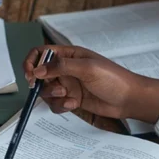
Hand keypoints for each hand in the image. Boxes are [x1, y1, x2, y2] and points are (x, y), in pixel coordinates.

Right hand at [23, 45, 158, 122]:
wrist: (129, 99)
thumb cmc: (113, 78)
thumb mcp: (87, 68)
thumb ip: (61, 67)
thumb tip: (37, 70)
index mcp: (69, 55)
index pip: (41, 53)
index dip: (32, 62)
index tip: (30, 75)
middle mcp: (66, 69)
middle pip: (40, 74)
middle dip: (42, 84)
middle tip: (54, 89)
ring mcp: (68, 84)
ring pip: (47, 91)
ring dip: (54, 96)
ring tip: (69, 97)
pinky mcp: (71, 99)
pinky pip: (56, 103)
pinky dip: (61, 105)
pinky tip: (74, 104)